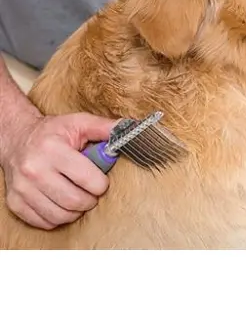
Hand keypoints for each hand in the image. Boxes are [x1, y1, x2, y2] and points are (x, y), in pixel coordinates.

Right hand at [1, 112, 115, 229]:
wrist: (17, 139)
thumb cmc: (53, 132)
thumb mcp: (78, 122)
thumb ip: (104, 127)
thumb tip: (130, 130)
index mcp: (53, 149)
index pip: (87, 179)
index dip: (101, 184)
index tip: (101, 181)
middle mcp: (35, 170)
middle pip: (75, 201)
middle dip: (90, 200)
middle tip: (91, 192)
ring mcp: (22, 188)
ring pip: (60, 216)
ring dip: (76, 211)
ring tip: (78, 198)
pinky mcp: (15, 202)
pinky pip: (43, 222)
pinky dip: (58, 218)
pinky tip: (62, 204)